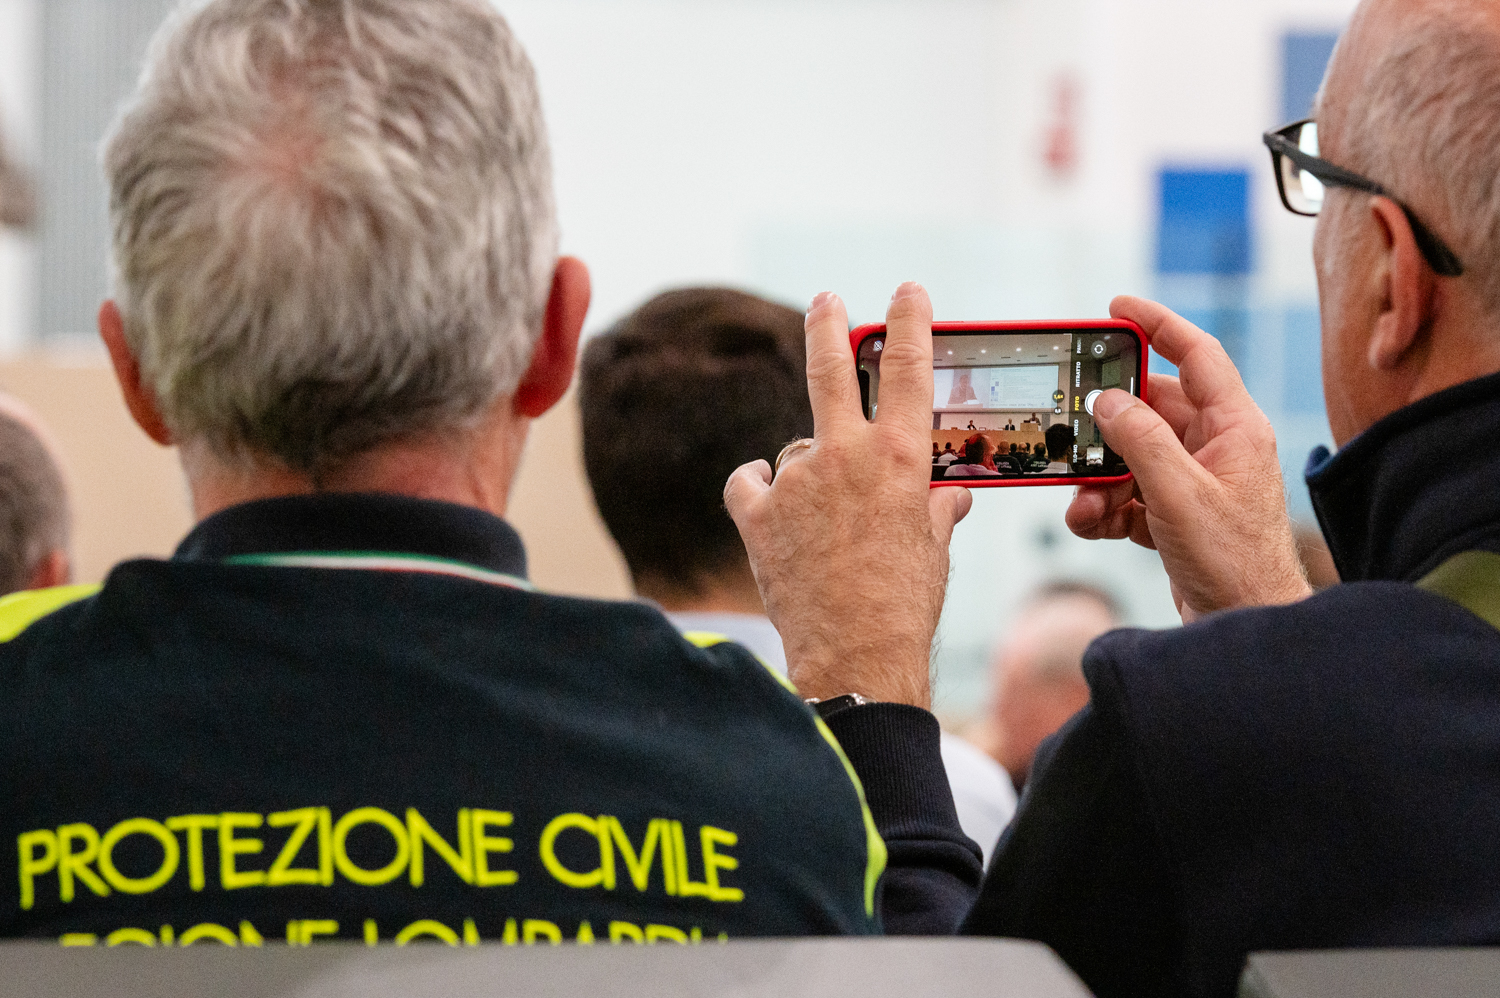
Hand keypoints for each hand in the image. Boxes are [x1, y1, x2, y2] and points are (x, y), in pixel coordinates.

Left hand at [724, 284, 971, 707]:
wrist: (855, 656)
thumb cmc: (905, 605)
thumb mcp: (935, 548)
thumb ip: (937, 508)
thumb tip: (950, 495)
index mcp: (900, 459)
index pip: (909, 369)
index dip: (910, 322)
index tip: (906, 292)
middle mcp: (845, 457)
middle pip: (830, 368)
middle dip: (828, 325)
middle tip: (825, 299)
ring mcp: (796, 482)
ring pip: (796, 450)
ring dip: (809, 471)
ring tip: (826, 524)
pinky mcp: (757, 515)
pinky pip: (749, 482)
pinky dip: (758, 489)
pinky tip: (769, 505)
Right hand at [1067, 296, 1311, 621]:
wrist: (1244, 625)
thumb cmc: (1235, 564)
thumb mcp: (1180, 495)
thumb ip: (1142, 440)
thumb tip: (1108, 400)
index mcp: (1235, 428)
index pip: (1197, 355)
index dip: (1158, 325)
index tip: (1117, 307)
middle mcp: (1217, 447)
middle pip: (1150, 410)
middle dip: (1107, 427)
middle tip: (1073, 428)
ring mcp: (1194, 481)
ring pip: (1131, 455)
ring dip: (1099, 478)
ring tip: (1085, 502)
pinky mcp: (1174, 513)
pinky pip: (1127, 492)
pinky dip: (1104, 506)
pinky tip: (1094, 524)